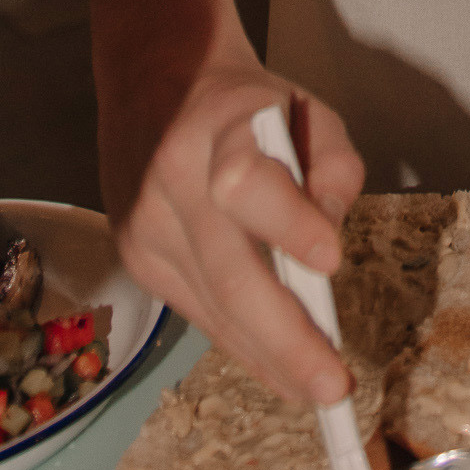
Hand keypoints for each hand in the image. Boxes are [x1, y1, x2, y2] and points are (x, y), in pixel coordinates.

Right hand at [103, 54, 363, 409]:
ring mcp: (144, 226)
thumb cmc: (244, 104)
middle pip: (229, 273)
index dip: (288, 222)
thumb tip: (329, 236)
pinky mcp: (135, 257)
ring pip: (212, 308)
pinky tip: (277, 368)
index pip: (246, 182)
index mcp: (217, 129)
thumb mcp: (304, 108)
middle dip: (286, 339)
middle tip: (332, 384)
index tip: (330, 260)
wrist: (155, 81)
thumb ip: (333, 164)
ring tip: (316, 389)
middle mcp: (170, 182)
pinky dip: (241, 344)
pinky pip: (197, 311)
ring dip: (268, 357)